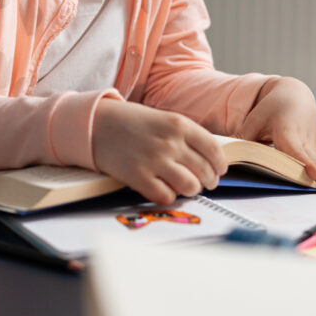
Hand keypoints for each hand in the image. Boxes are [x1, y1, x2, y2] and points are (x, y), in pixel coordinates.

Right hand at [93, 99, 228, 204]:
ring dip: (191, 189)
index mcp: (179, 124)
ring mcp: (154, 161)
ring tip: (185, 186)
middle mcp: (170, 142)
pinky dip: (168, 196)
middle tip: (206, 183)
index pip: (213, 149)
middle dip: (209, 180)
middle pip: (204, 170)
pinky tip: (164, 189)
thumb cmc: (131, 121)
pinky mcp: (138, 177)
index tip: (220, 170)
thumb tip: (208, 161)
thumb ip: (185, 136)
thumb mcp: (162, 118)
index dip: (220, 164)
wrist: (96, 124)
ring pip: (189, 186)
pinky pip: (166, 196)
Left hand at [237, 76, 315, 193]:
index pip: (296, 149)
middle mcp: (303, 139)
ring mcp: (312, 145)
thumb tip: (228, 155)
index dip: (305, 162)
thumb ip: (243, 139)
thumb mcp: (254, 119)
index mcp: (286, 131)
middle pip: (314, 161)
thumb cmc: (271, 108)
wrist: (293, 94)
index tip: (314, 173)